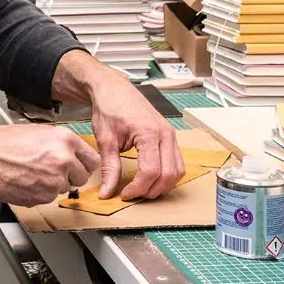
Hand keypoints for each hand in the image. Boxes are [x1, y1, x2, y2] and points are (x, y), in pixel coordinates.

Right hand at [0, 125, 100, 207]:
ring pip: (64, 188)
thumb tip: (71, 153)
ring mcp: (54, 181)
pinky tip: (26, 181)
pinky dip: (40, 193)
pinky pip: (49, 198)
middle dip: (70, 176)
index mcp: (65, 140)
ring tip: (33, 173)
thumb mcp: (39, 132)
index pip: (92, 159)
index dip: (84, 164)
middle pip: (82, 177)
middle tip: (52, 171)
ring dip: (53, 185)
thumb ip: (59, 144)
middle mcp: (64, 160)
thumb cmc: (3, 143)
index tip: (80, 167)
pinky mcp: (43, 197)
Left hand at [89, 77, 186, 200]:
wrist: (114, 88)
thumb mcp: (105, 140)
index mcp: (149, 133)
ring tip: (142, 189)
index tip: (124, 195)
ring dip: (162, 185)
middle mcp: (165, 134)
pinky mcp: (170, 136)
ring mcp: (171, 135)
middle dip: (150, 190)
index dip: (138, 188)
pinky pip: (177, 163)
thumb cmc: (109, 109)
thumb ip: (109, 168)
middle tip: (132, 194)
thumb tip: (107, 193)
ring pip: (177, 171)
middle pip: (168, 175)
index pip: (151, 171)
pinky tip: (151, 178)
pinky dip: (167, 176)